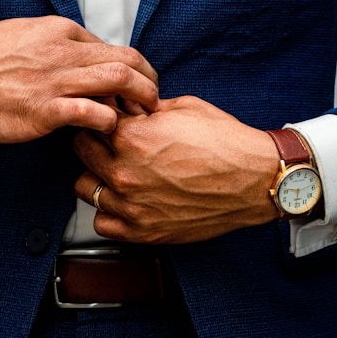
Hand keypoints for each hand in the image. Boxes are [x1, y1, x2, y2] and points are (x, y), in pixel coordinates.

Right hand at [0, 16, 157, 142]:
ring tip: (142, 118)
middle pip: (127, 61)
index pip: (113, 47)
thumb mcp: (24, 33)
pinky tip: (106, 131)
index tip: (138, 87)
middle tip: (154, 102)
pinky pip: (92, 114)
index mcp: (59, 30)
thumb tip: (86, 57)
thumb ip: (57, 44)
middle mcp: (62, 51)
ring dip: (139, 102)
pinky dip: (108, 123)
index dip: (134, 69)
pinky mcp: (43, 111)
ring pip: (117, 82)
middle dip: (150, 82)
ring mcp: (53, 81)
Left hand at [74, 95, 279, 243]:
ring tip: (118, 172)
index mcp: (131, 138)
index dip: (101, 117)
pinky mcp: (142, 231)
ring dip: (97, 177)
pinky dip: (109, 212)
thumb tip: (125, 106)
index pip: (90, 121)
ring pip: (85, 188)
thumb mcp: (183, 108)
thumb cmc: (226, 143)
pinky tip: (125, 200)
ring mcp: (131, 205)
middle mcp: (124, 173)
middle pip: (81, 152)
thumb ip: (144, 109)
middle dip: (95, 142)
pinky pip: (102, 223)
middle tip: (112, 143)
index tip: (110, 120)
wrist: (255, 180)